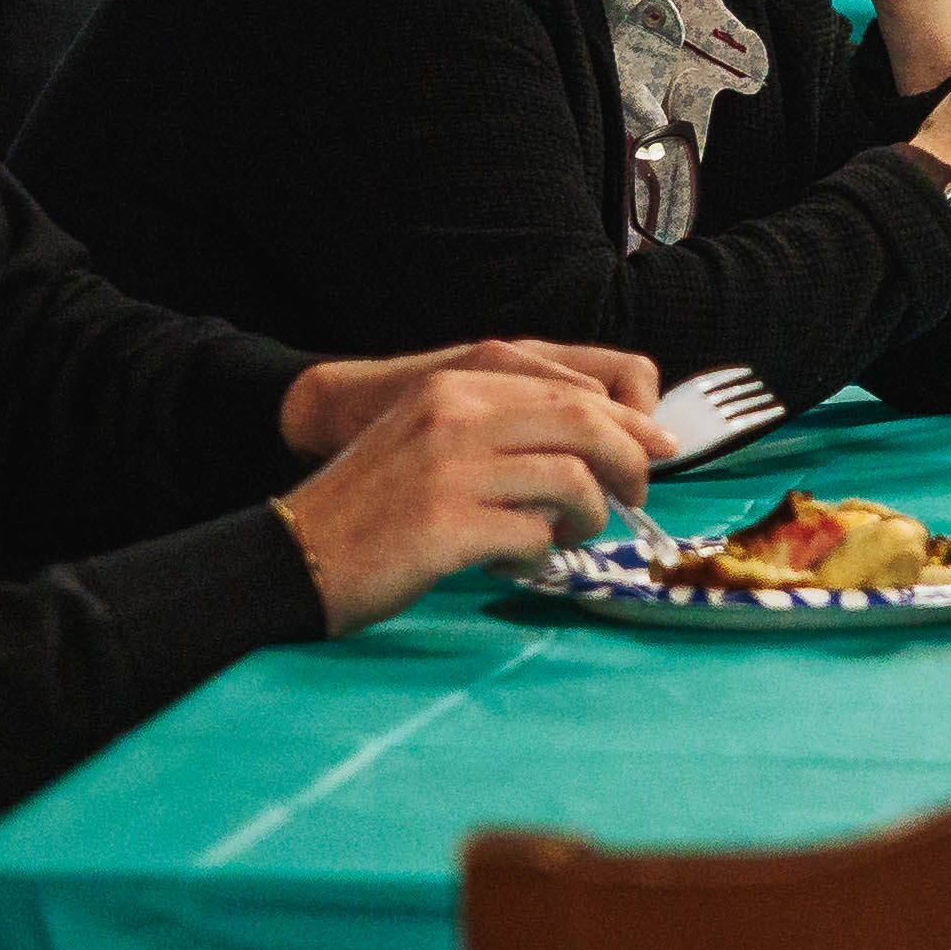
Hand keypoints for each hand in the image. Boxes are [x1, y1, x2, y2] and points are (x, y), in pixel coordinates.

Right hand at [273, 347, 672, 625]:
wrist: (296, 553)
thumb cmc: (375, 506)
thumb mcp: (432, 438)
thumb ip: (503, 428)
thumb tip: (599, 443)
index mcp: (454, 389)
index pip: (571, 389)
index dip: (626, 421)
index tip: (653, 448)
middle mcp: (454, 417)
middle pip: (584, 423)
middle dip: (628, 461)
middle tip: (636, 495)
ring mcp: (450, 471)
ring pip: (571, 480)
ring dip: (587, 516)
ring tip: (567, 536)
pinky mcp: (446, 527)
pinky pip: (533, 537)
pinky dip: (539, 555)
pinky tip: (515, 560)